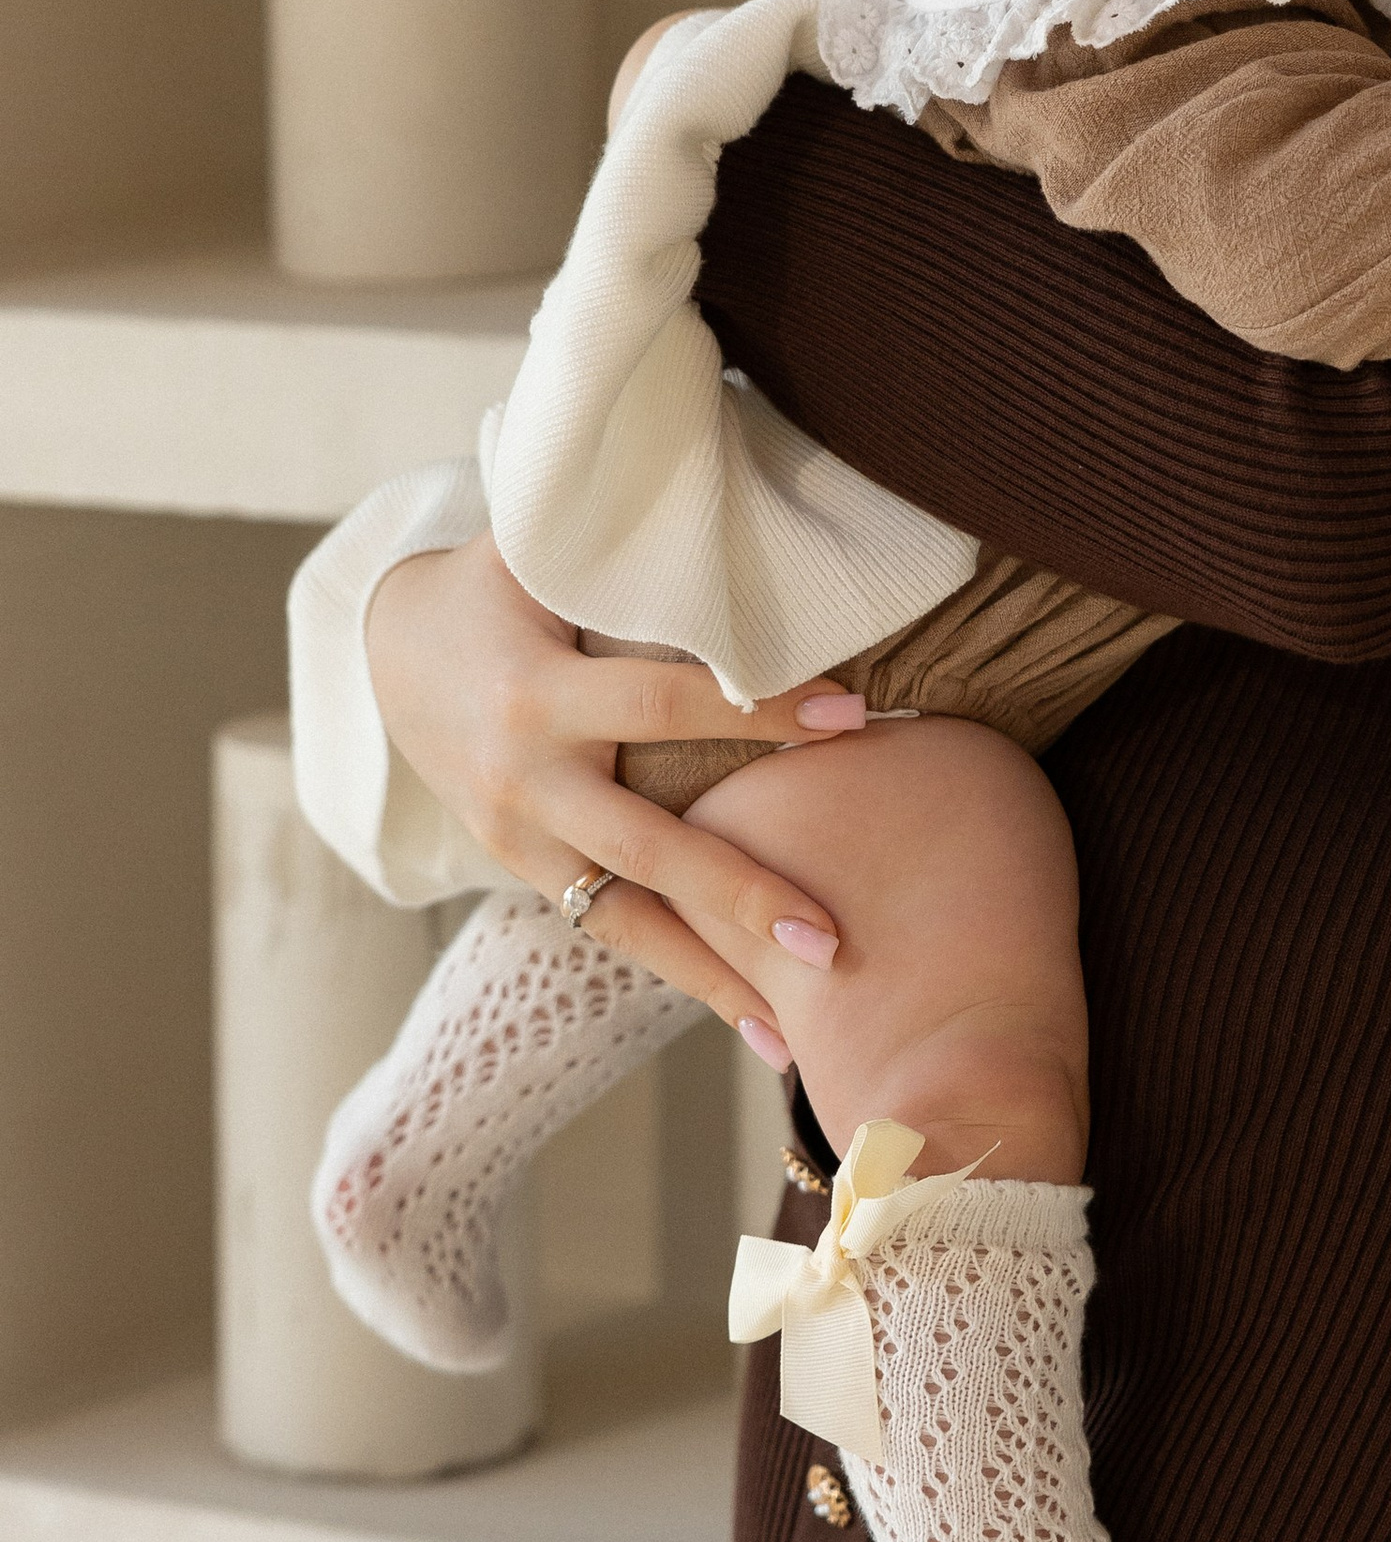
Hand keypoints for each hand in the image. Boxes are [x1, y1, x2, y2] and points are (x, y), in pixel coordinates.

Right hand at [364, 533, 843, 1054]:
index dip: (756, 711)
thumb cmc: (494, 585)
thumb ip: (620, 541)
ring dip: (714, 976)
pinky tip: (750, 1014)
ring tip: (797, 1035)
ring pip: (625, 920)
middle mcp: (525, 781)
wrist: (387, 653)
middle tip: (830, 940)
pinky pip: (608, 925)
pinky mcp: (524, 870)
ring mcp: (518, 840)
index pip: (663, 704)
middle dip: (740, 895)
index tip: (851, 716)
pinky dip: (678, 969)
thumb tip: (724, 507)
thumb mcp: (539, 548)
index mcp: (536, 694)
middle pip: (647, 850)